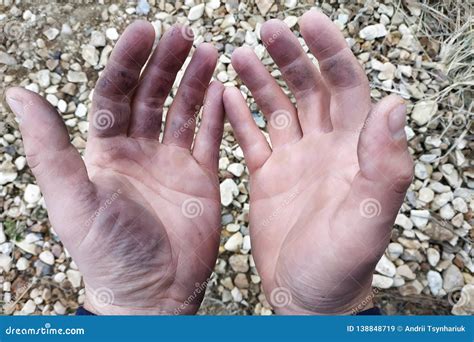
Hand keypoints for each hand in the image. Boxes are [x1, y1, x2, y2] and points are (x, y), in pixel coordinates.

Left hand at [6, 22, 223, 314]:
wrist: (153, 292)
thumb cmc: (108, 252)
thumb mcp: (71, 199)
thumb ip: (49, 148)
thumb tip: (17, 94)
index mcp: (106, 151)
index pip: (115, 93)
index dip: (128, 61)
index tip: (145, 31)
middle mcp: (139, 150)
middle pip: (153, 94)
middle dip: (167, 62)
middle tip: (184, 34)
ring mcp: (173, 161)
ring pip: (185, 110)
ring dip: (196, 80)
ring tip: (209, 51)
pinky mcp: (202, 176)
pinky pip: (211, 137)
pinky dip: (217, 113)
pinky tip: (223, 89)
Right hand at [223, 10, 412, 313]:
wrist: (307, 295)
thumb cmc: (340, 264)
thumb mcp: (367, 219)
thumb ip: (384, 165)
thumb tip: (393, 103)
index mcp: (353, 150)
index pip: (347, 86)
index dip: (331, 52)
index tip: (310, 22)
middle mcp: (324, 147)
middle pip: (309, 88)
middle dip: (290, 56)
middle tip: (268, 31)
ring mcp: (293, 159)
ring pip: (277, 107)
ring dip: (260, 79)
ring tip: (238, 55)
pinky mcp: (267, 175)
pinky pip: (251, 137)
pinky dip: (238, 116)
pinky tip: (224, 95)